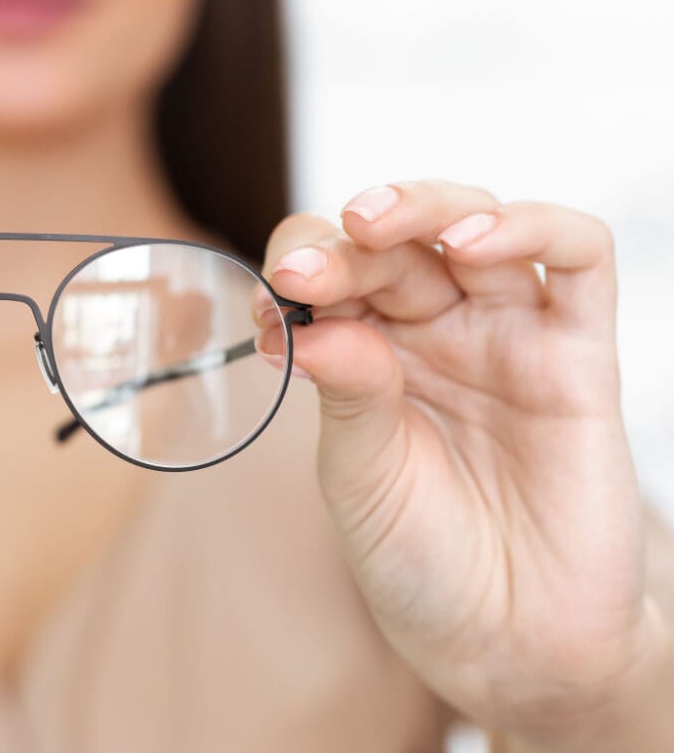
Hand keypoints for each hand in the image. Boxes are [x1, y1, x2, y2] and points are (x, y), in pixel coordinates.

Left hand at [256, 179, 664, 740]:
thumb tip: (311, 323)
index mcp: (365, 355)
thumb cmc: (421, 560)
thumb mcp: (358, 479)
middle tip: (309, 268)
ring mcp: (504, 336)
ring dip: (422, 207)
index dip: (297, 267)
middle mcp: (433, 334)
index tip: (271, 297)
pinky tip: (473, 241)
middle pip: (393, 243)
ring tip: (375, 227)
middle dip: (347, 241)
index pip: (330, 272)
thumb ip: (345, 395)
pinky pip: (576, 258)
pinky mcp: (578, 353)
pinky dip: (529, 227)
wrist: (510, 643)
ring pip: (473, 225)